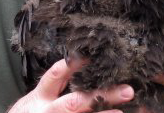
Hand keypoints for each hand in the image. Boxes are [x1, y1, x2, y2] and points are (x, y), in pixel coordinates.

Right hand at [7, 58, 133, 112]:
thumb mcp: (37, 96)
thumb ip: (56, 85)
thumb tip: (82, 64)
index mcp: (42, 96)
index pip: (57, 75)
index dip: (74, 65)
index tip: (93, 56)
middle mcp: (48, 110)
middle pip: (76, 102)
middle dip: (101, 95)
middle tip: (127, 89)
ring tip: (122, 112)